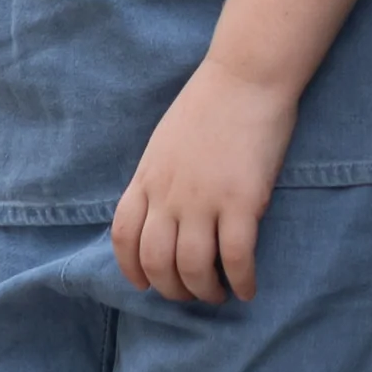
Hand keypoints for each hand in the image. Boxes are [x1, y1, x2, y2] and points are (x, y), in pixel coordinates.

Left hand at [110, 64, 294, 303]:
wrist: (246, 77)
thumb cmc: (209, 104)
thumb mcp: (165, 143)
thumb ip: (159, 179)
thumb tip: (162, 213)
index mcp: (147, 179)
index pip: (124, 237)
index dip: (131, 269)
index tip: (145, 284)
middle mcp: (168, 195)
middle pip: (156, 261)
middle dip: (171, 289)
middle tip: (190, 294)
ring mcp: (203, 200)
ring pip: (193, 268)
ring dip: (204, 291)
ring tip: (218, 294)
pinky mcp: (241, 202)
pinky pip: (236, 258)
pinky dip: (241, 282)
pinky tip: (248, 290)